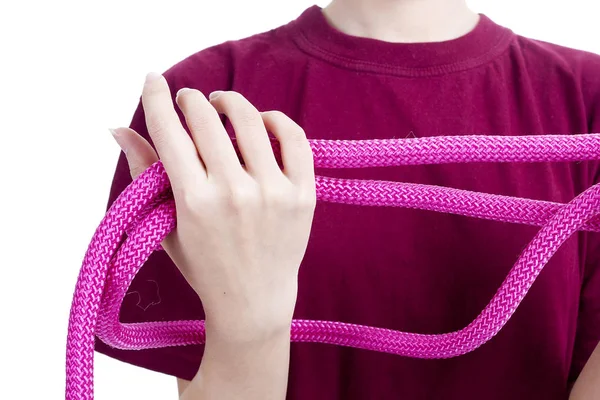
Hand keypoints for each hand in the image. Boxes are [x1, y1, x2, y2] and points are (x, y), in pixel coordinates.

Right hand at [110, 72, 315, 340]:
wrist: (253, 301)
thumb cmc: (204, 265)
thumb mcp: (166, 225)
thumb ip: (144, 173)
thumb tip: (117, 128)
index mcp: (194, 201)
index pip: (169, 132)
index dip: (156, 98)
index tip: (153, 80)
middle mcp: (234, 192)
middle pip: (206, 119)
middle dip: (190, 99)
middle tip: (187, 99)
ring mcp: (273, 192)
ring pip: (250, 121)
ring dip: (229, 102)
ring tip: (221, 103)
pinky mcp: (303, 195)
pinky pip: (294, 138)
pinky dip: (277, 120)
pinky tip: (262, 121)